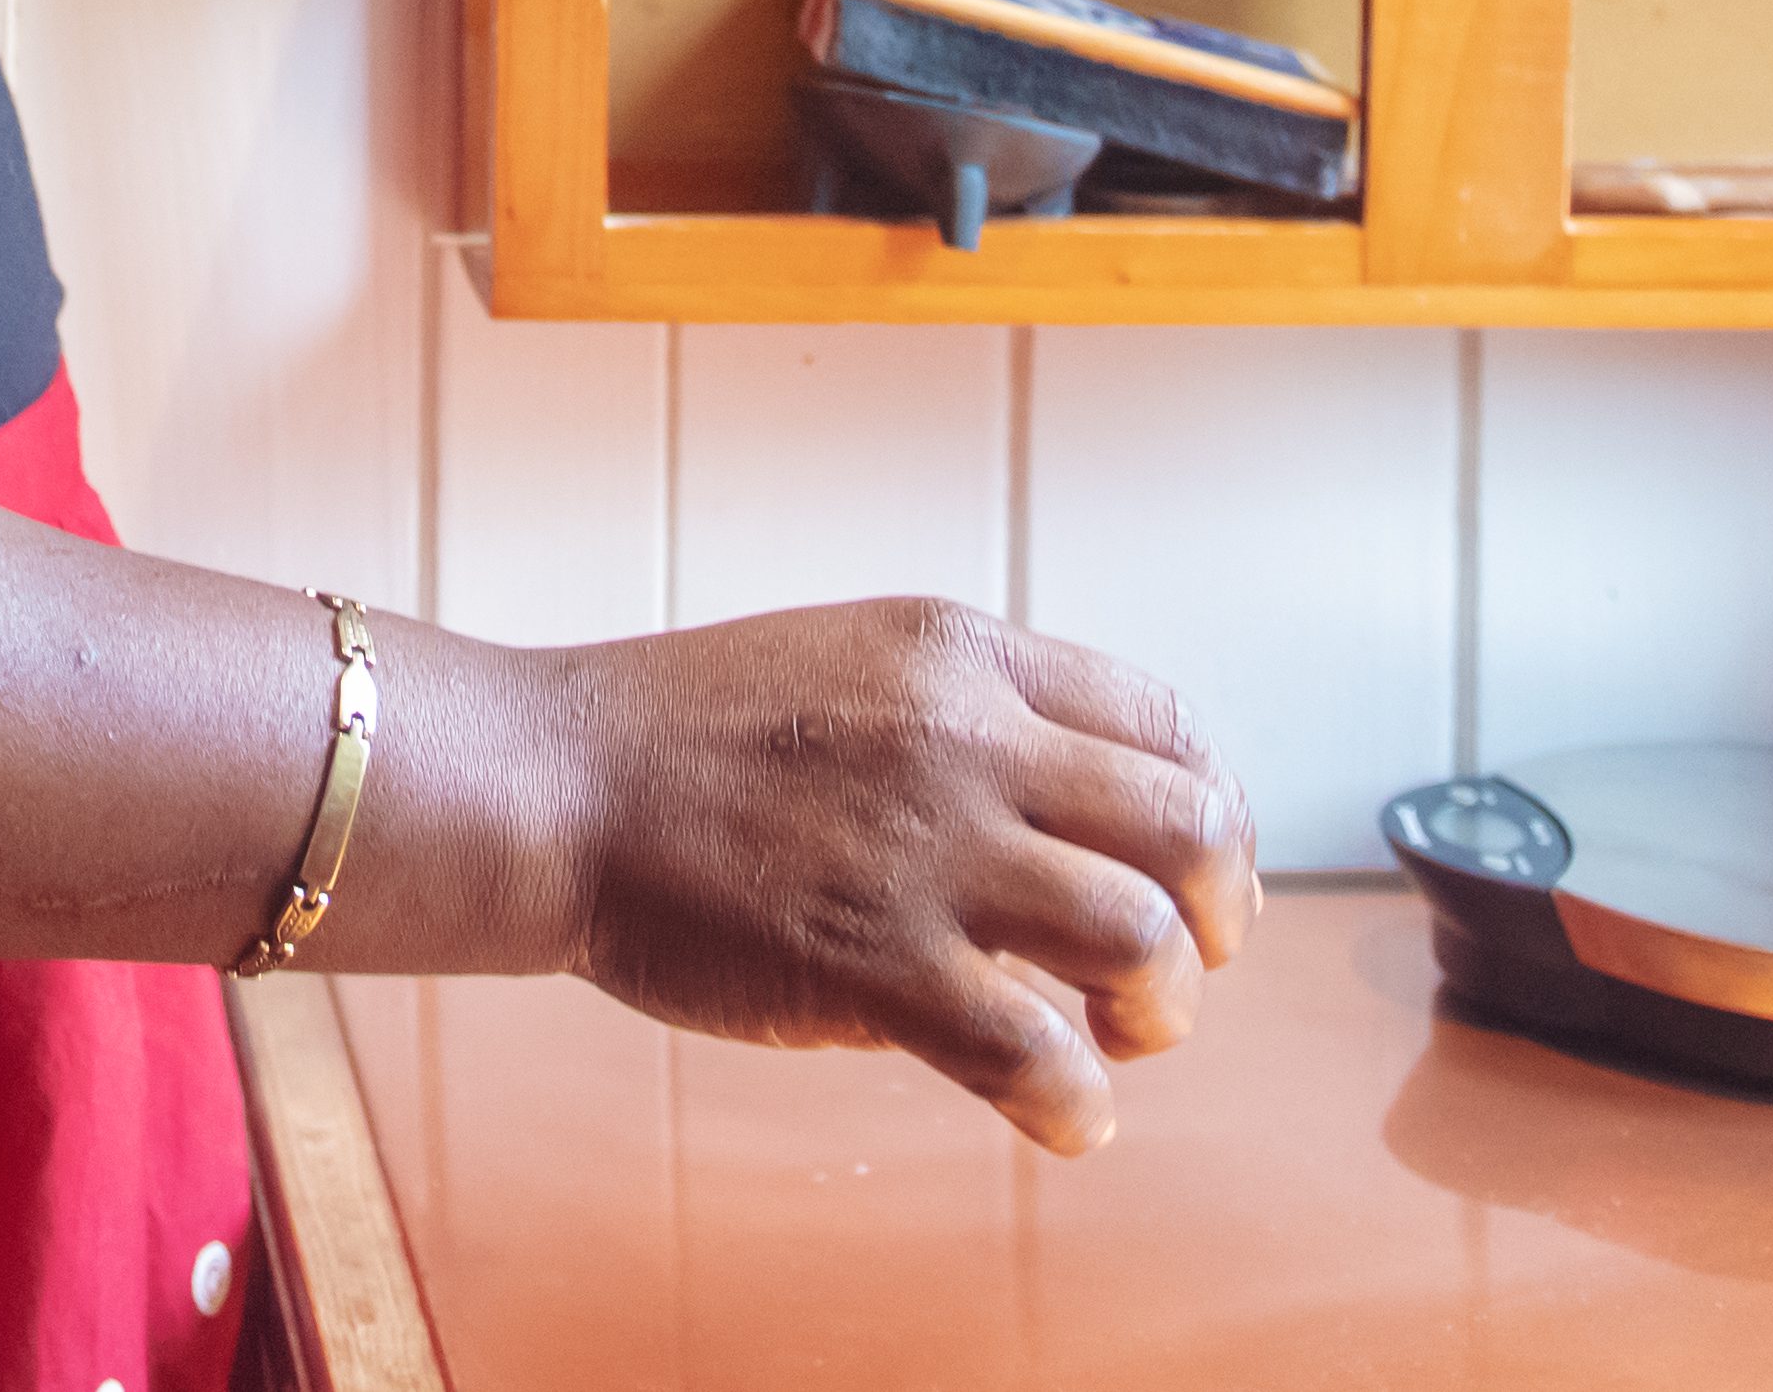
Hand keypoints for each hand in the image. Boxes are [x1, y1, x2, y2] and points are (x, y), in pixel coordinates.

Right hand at [503, 599, 1258, 1152]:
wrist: (552, 782)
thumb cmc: (680, 736)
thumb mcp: (850, 660)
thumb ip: (967, 715)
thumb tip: (1074, 819)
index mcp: (961, 655)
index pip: (1166, 722)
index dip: (1212, 810)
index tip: (1195, 869)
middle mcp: (965, 740)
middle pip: (1189, 827)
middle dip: (1220, 912)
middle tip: (1187, 964)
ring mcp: (924, 852)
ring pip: (1139, 936)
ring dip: (1161, 1005)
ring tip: (1125, 1035)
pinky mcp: (874, 964)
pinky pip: (1034, 1053)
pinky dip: (1076, 1103)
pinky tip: (1064, 1117)